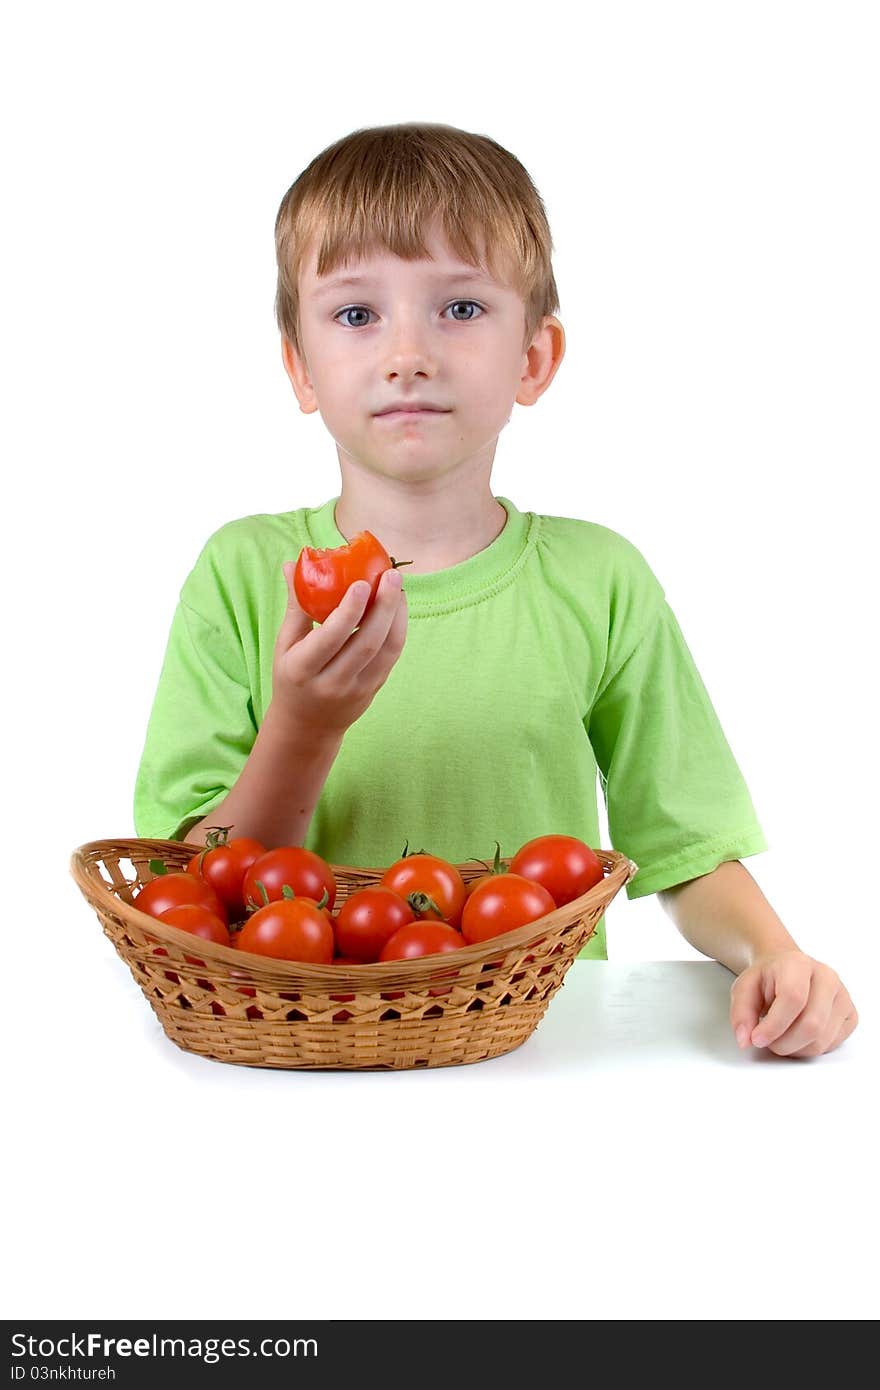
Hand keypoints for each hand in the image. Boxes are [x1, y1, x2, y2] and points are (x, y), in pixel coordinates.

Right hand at [271, 562, 407, 738]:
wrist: (307, 725)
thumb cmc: (293, 675)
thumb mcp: (285, 644)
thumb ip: (296, 605)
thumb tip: (292, 563)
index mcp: (302, 668)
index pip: (330, 638)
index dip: (349, 611)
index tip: (362, 583)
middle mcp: (331, 682)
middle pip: (365, 643)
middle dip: (382, 607)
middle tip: (391, 576)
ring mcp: (356, 689)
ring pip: (385, 651)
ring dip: (397, 616)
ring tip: (399, 587)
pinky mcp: (374, 689)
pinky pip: (391, 657)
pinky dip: (398, 629)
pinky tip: (398, 607)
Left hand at [730, 949, 857, 1057]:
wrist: (788, 970)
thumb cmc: (768, 979)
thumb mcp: (744, 987)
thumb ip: (741, 1013)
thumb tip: (744, 1040)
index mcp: (798, 964)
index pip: (793, 998)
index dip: (774, 1025)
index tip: (757, 1039)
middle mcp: (827, 977)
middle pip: (812, 1024)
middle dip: (784, 1043)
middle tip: (767, 1042)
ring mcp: (843, 996)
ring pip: (822, 1040)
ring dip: (795, 1049)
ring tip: (780, 1037)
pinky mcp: (851, 1015)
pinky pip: (832, 1044)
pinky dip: (810, 1049)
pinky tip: (797, 1036)